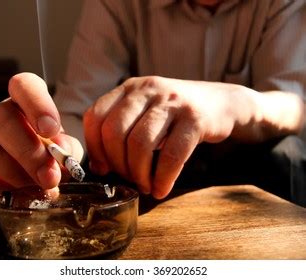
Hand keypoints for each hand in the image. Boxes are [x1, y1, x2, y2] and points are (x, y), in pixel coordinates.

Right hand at [0, 72, 83, 200]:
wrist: (41, 171)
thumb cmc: (55, 152)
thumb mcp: (69, 147)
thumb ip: (68, 148)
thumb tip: (61, 152)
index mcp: (27, 102)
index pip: (24, 86)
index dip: (36, 105)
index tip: (51, 130)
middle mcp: (1, 115)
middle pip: (1, 119)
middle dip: (28, 152)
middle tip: (50, 176)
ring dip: (18, 175)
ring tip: (40, 186)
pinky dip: (4, 191)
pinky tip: (23, 193)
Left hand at [84, 76, 260, 198]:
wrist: (220, 103)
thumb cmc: (174, 115)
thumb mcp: (144, 112)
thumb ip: (121, 130)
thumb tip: (99, 165)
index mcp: (129, 88)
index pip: (95, 117)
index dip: (94, 148)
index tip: (104, 168)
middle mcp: (147, 90)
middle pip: (114, 133)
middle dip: (118, 165)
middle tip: (129, 180)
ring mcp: (171, 102)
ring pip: (140, 144)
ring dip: (139, 174)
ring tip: (146, 186)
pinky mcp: (194, 118)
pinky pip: (171, 155)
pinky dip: (163, 178)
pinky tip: (162, 188)